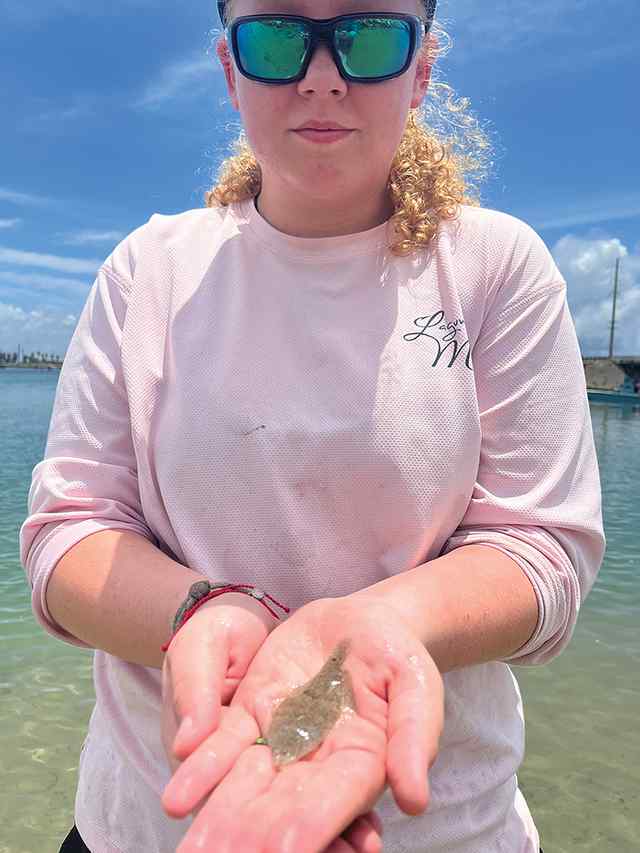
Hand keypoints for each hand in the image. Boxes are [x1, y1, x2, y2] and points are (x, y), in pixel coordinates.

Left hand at [162, 596, 443, 852]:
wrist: (362, 620)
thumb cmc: (398, 653)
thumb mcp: (416, 683)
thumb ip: (414, 735)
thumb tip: (415, 800)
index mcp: (362, 765)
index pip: (334, 805)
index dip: (309, 831)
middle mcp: (316, 765)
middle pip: (279, 811)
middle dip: (249, 840)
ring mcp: (280, 741)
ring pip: (244, 789)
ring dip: (218, 822)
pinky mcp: (252, 714)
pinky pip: (224, 746)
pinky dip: (202, 771)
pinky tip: (177, 798)